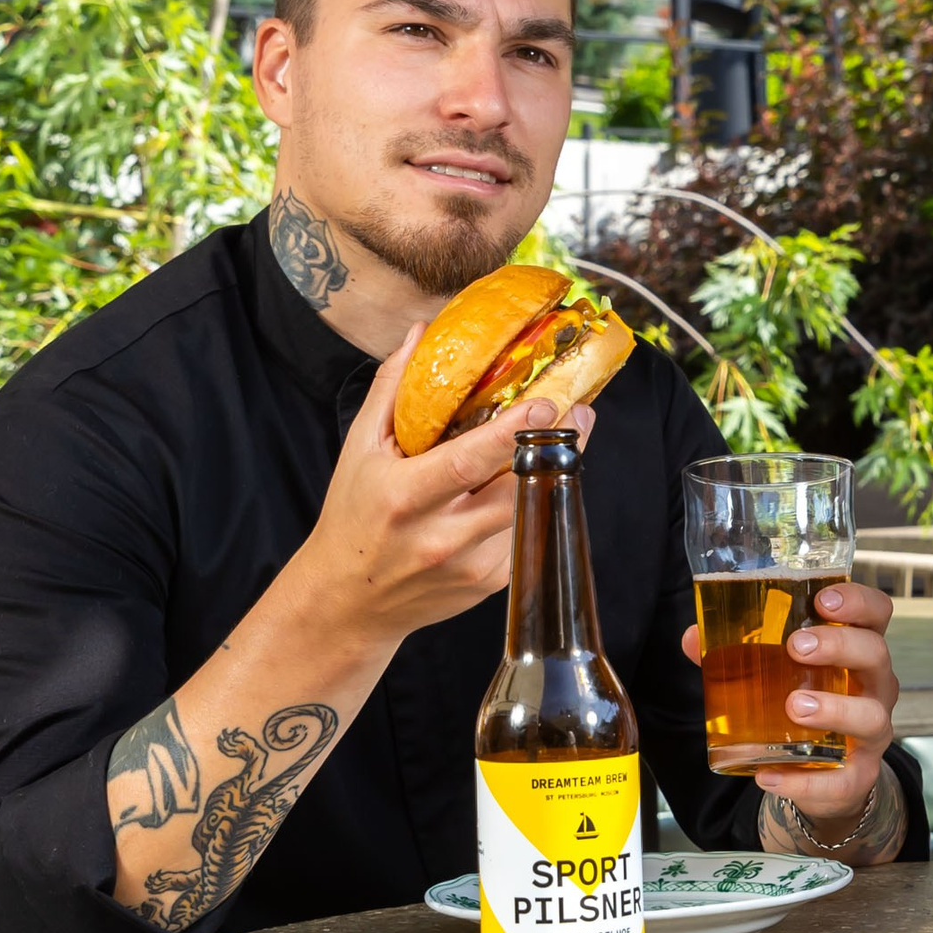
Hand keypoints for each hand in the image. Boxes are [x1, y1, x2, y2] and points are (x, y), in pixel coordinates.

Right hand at [288, 327, 592, 657]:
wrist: (350, 599)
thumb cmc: (354, 516)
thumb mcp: (360, 449)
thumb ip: (392, 389)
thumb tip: (420, 333)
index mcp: (406, 497)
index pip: (469, 463)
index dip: (514, 432)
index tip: (548, 402)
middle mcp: (442, 536)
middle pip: (520, 490)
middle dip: (558, 448)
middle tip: (581, 410)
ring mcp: (472, 566)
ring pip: (532, 510)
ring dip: (554, 471)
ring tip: (565, 436)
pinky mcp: (492, 582)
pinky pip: (527, 532)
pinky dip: (532, 502)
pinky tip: (528, 481)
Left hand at [681, 577, 902, 825]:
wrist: (821, 773)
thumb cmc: (803, 702)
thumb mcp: (775, 673)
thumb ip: (736, 653)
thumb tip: (694, 637)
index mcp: (857, 650)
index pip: (876, 613)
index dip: (858, 602)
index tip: (822, 600)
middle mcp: (873, 686)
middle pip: (875, 655)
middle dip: (839, 646)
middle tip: (797, 647)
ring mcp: (871, 732)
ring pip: (870, 717)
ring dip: (834, 709)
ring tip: (794, 706)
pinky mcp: (857, 775)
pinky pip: (842, 781)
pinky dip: (805, 781)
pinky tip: (770, 775)